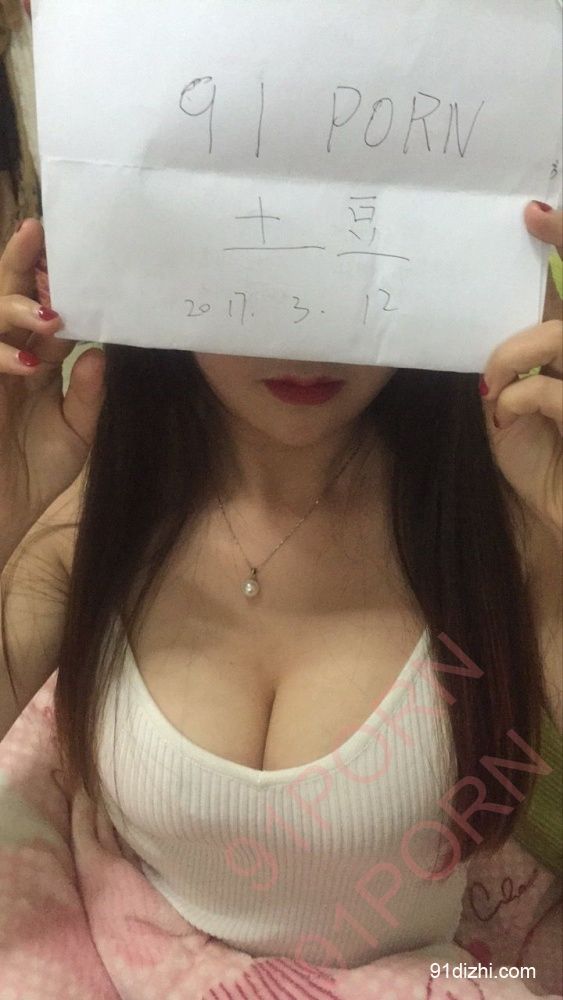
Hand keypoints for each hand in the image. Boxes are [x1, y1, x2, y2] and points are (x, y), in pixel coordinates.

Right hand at [0, 218, 104, 560]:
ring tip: (50, 314)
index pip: (48, 313)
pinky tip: (27, 363)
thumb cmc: (31, 476)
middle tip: (41, 233)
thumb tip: (101, 351)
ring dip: (15, 307)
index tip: (83, 255)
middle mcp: (9, 358)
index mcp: (36, 363)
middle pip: (11, 298)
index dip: (61, 285)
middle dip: (23, 264)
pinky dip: (2, 356)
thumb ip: (88, 394)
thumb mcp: (75, 434)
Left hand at [480, 201, 562, 542]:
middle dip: (562, 253)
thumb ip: (510, 368)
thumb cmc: (545, 468)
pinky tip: (505, 418)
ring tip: (494, 384)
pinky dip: (519, 396)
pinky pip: (550, 388)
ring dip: (514, 351)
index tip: (534, 213)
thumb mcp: (515, 413)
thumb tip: (481, 338)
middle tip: (528, 234)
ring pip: (561, 334)